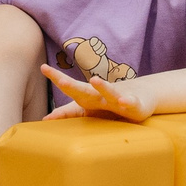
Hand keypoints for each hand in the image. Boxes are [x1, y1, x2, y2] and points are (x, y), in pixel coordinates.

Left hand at [40, 64, 154, 122]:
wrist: (143, 96)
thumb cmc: (111, 103)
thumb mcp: (89, 109)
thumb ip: (68, 112)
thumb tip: (46, 118)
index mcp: (89, 97)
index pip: (70, 87)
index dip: (57, 79)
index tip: (43, 67)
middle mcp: (102, 95)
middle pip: (85, 90)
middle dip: (72, 85)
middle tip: (59, 80)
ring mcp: (119, 99)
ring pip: (110, 92)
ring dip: (102, 87)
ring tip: (94, 80)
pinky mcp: (135, 106)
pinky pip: (130, 103)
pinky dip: (127, 101)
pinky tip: (122, 100)